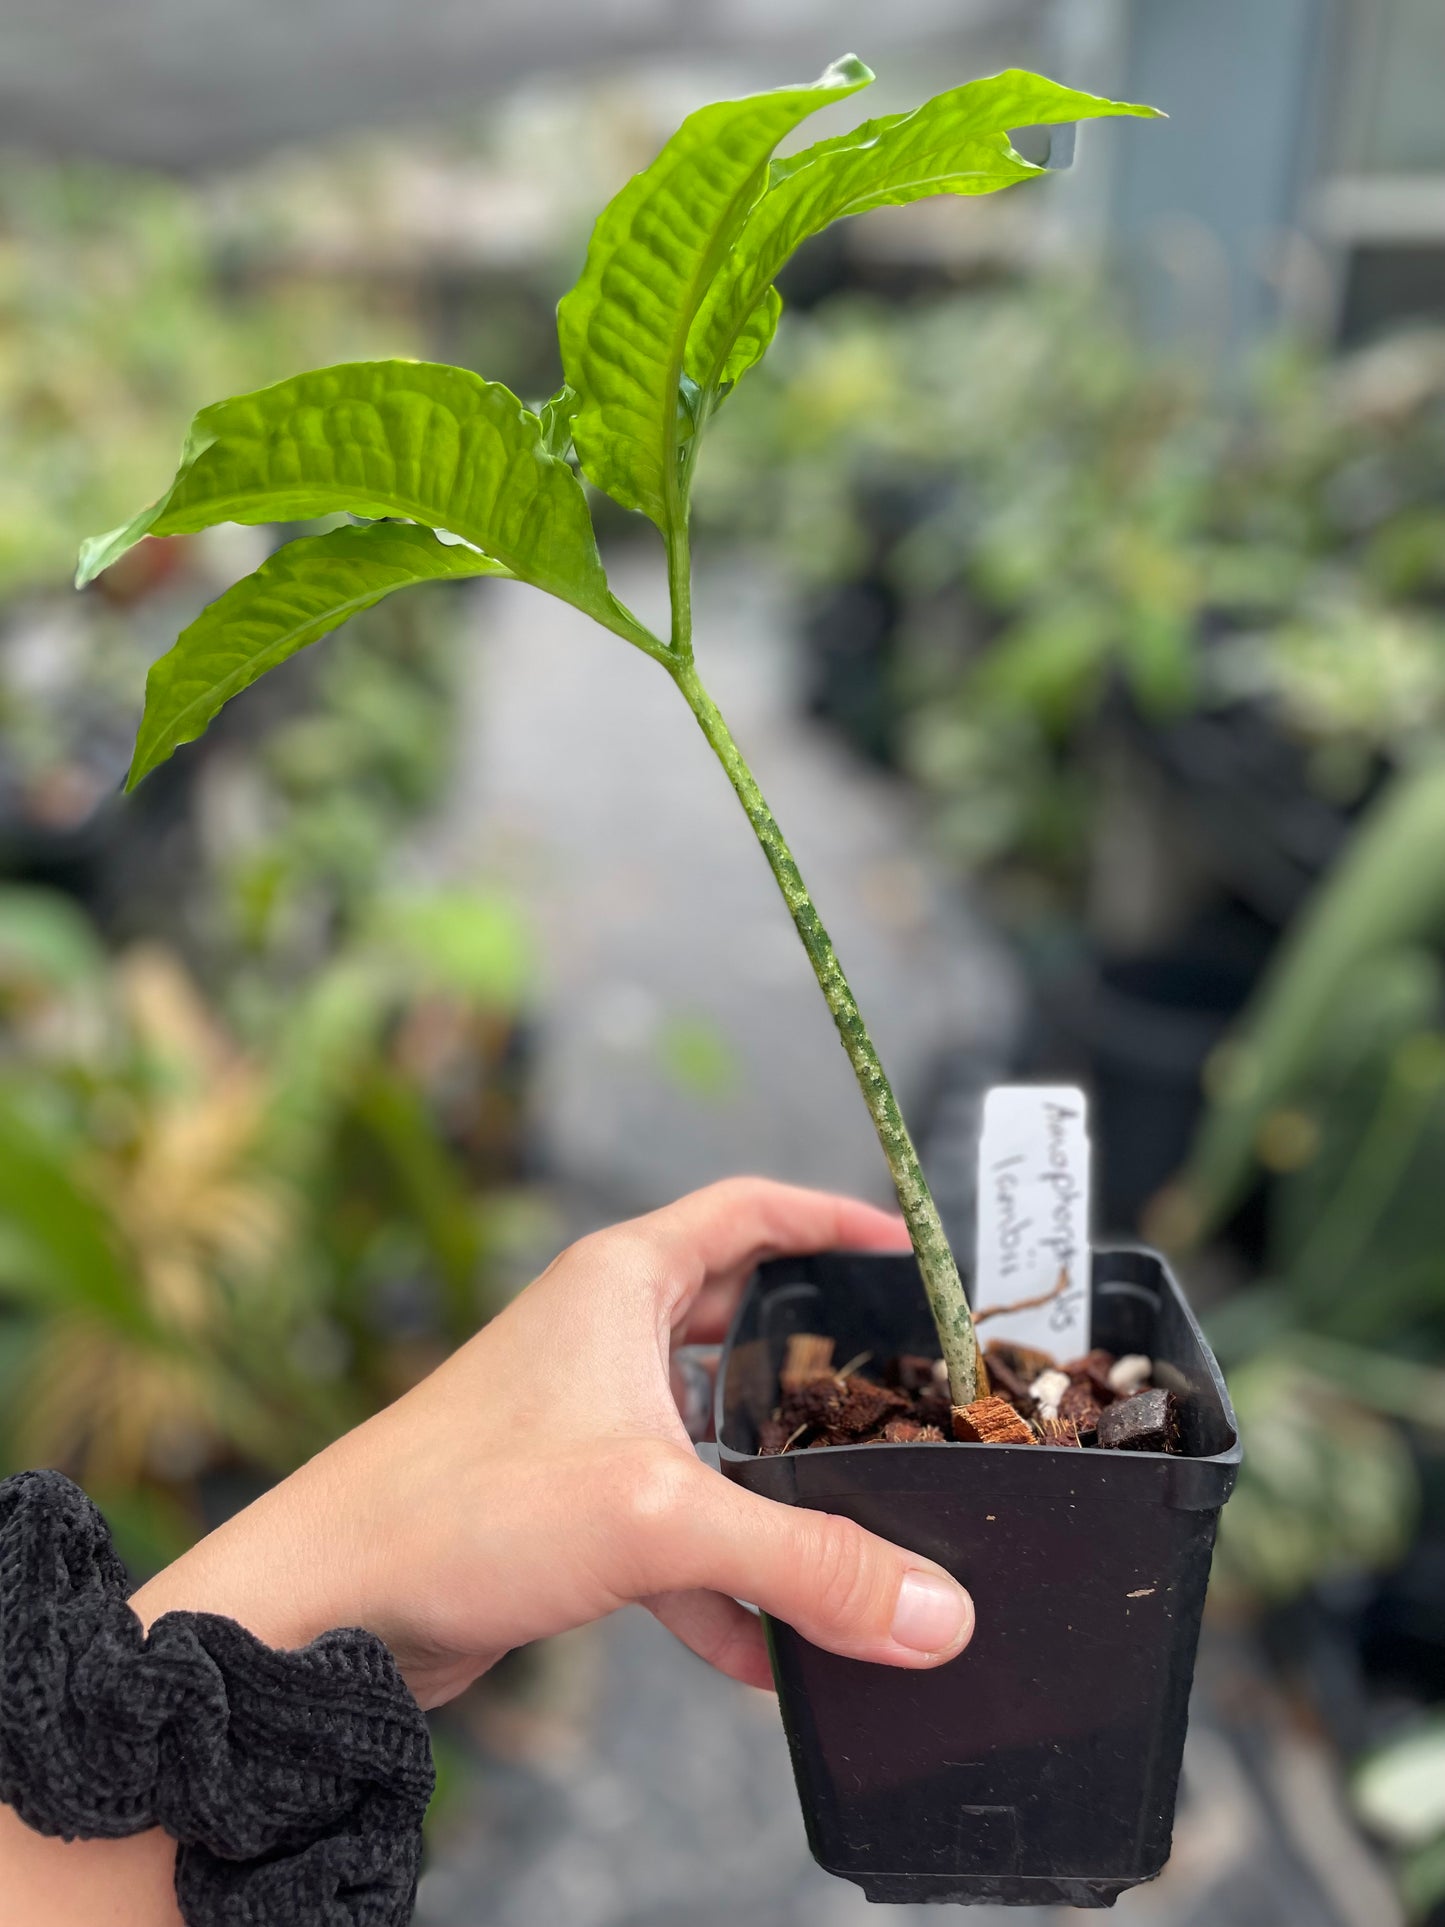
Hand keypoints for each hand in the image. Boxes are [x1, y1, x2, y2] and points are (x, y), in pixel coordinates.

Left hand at [131, 1178, 975, 1707]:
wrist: (325, 1605)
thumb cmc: (462, 1507)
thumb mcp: (659, 1520)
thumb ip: (807, 1563)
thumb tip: (937, 1613)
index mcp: (620, 1282)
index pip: (751, 1210)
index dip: (835, 1220)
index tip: (911, 1254)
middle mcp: (602, 1336)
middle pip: (739, 1325)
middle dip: (819, 1369)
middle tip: (901, 1400)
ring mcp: (582, 1420)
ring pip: (711, 1436)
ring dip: (775, 1490)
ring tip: (856, 1535)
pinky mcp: (565, 1502)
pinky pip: (673, 1527)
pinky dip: (721, 1580)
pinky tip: (763, 1655)